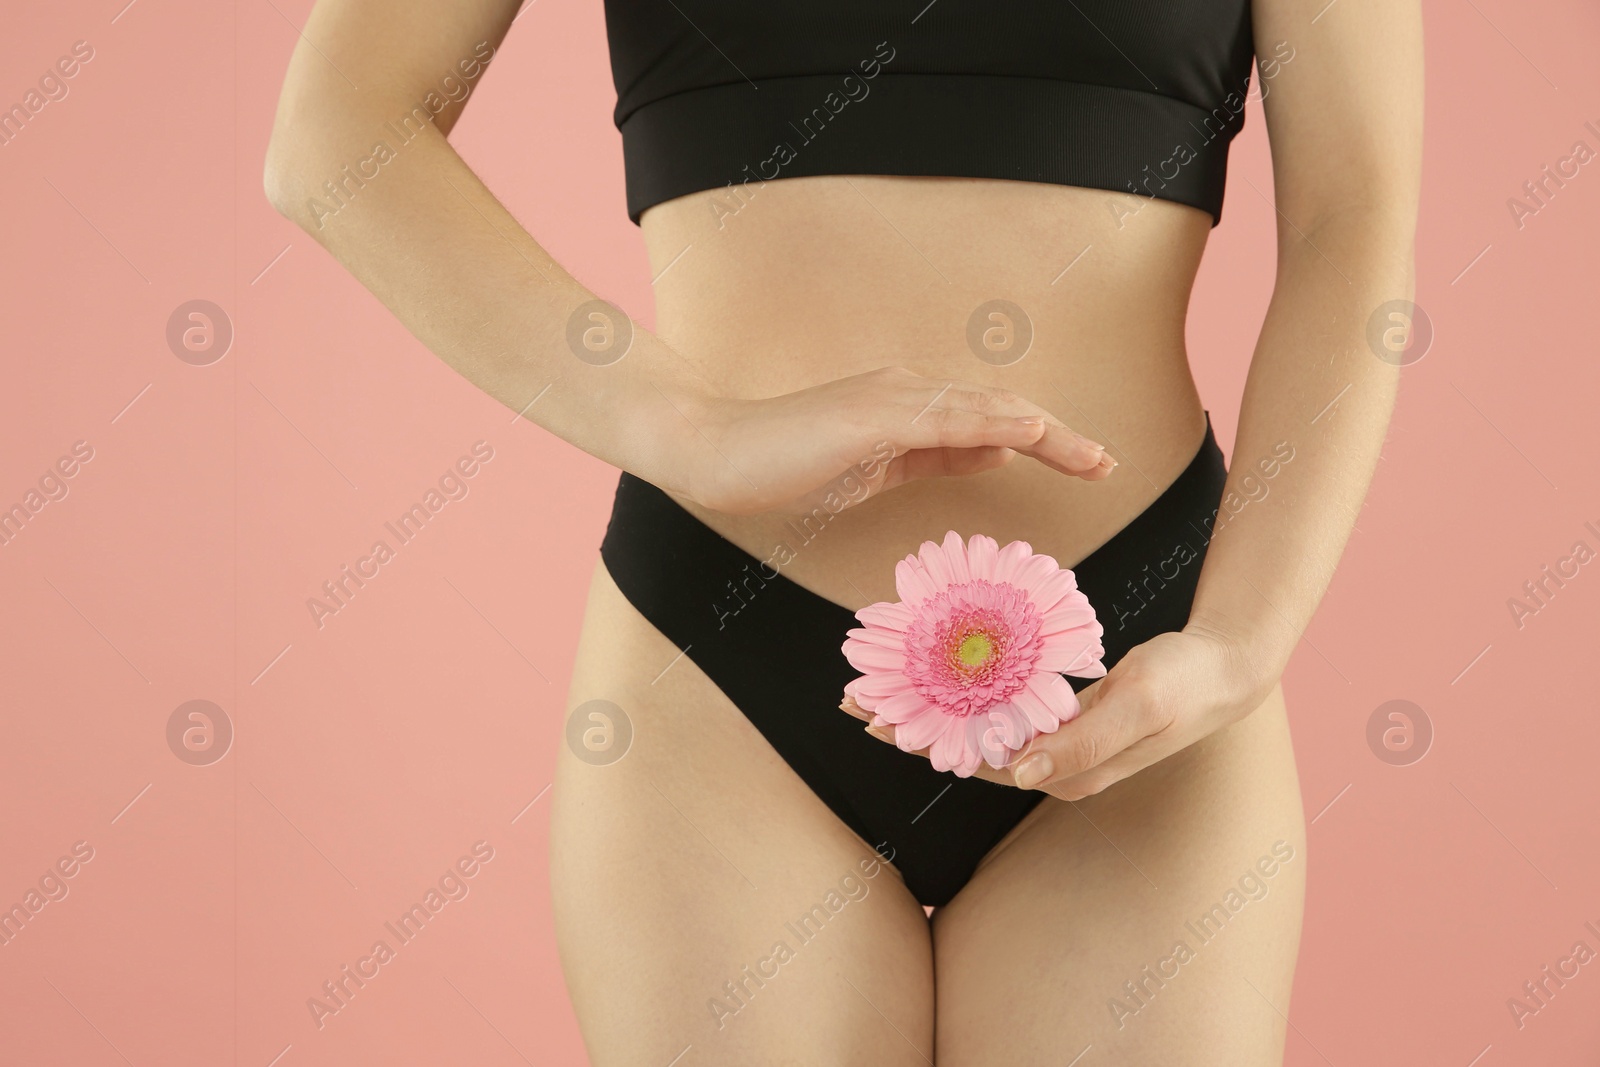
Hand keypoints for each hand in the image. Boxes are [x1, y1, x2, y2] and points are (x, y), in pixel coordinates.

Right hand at [678, 367, 1114, 514]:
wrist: (718, 453)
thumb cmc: (787, 464)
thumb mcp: (877, 468)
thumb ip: (935, 456)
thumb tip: (997, 448)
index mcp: (909, 407)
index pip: (989, 420)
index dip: (1043, 439)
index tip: (1086, 462)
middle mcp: (907, 392)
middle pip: (998, 409)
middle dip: (1059, 437)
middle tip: (1107, 464)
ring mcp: (889, 400)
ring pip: (982, 408)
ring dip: (1043, 430)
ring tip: (1090, 456)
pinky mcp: (870, 416)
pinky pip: (944, 417)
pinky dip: (991, 422)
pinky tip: (1029, 431)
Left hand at [840, 626, 1271, 800]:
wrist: (1225, 669)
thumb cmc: (1184, 684)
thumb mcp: (1140, 706)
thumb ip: (1081, 741)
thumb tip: (1016, 772)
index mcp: (1064, 771)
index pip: (972, 761)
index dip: (918, 740)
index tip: (869, 716)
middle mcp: (1053, 765)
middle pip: (962, 747)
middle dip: (908, 723)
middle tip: (851, 696)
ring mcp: (1057, 742)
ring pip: (976, 725)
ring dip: (929, 705)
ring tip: (880, 683)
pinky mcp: (1063, 717)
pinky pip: (1000, 705)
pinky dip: (964, 688)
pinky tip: (939, 668)